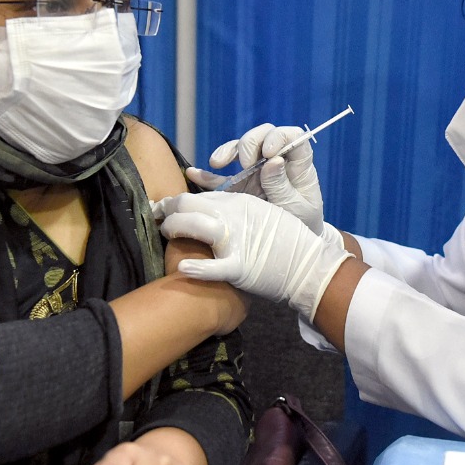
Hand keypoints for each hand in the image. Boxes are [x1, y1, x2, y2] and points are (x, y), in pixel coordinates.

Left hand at [152, 191, 351, 318]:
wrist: (308, 265)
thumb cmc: (286, 242)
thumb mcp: (263, 213)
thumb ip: (237, 208)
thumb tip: (209, 207)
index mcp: (240, 202)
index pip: (200, 195)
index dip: (176, 201)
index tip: (163, 206)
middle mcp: (235, 216)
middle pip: (190, 205)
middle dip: (167, 209)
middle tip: (156, 217)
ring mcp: (237, 241)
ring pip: (195, 226)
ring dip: (173, 228)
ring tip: (165, 234)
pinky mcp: (241, 268)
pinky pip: (215, 268)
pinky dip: (198, 268)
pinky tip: (183, 269)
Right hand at [186, 124, 327, 235]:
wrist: (292, 244)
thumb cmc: (302, 222)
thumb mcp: (298, 208)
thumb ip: (283, 185)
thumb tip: (273, 160)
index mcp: (297, 164)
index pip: (291, 136)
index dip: (279, 136)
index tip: (269, 152)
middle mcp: (276, 161)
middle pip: (262, 135)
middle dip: (250, 143)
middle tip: (245, 164)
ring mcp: (256, 171)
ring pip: (240, 148)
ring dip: (227, 152)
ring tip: (217, 164)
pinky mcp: (239, 186)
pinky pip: (220, 176)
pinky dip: (206, 174)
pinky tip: (193, 173)